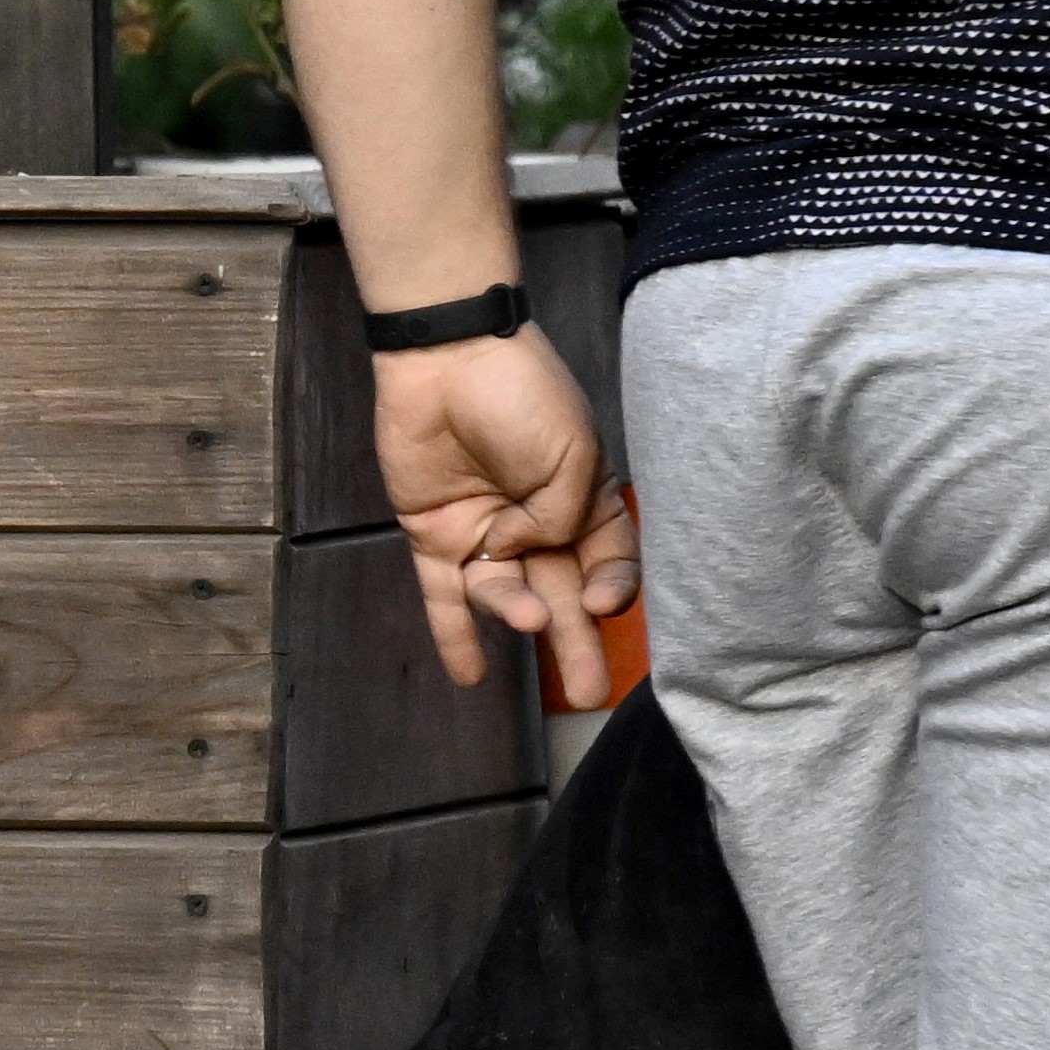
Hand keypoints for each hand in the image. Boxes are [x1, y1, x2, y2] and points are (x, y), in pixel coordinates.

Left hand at [373, 324, 638, 708]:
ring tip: (528, 621)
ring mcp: (488, 535)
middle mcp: (541, 527)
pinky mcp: (437, 536)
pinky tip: (467, 677)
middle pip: (562, 596)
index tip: (604, 604)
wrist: (448, 358)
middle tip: (588, 691)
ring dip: (517, 614)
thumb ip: (559, 515)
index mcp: (587, 502)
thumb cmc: (522, 394)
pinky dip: (454, 635)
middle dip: (577, 643)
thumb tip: (523, 554)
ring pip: (506, 594)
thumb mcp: (570, 452)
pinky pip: (445, 596)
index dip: (612, 588)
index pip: (609, 562)